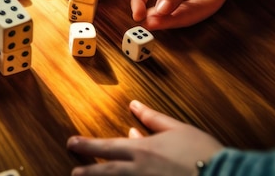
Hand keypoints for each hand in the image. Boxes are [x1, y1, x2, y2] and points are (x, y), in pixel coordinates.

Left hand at [67, 100, 222, 175]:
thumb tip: (134, 105)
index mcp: (142, 150)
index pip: (107, 147)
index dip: (87, 145)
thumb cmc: (203, 152)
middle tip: (73, 172)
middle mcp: (138, 171)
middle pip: (105, 171)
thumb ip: (153, 118)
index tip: (71, 143)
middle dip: (87, 171)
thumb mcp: (178, 129)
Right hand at [130, 0, 239, 29]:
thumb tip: (160, 8)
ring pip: (172, 12)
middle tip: (150, 25)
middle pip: (157, 2)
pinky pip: (187, 15)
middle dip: (153, 15)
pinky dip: (182, 20)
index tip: (138, 14)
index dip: (138, 0)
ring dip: (166, 20)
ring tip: (159, 26)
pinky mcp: (195, 5)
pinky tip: (175, 22)